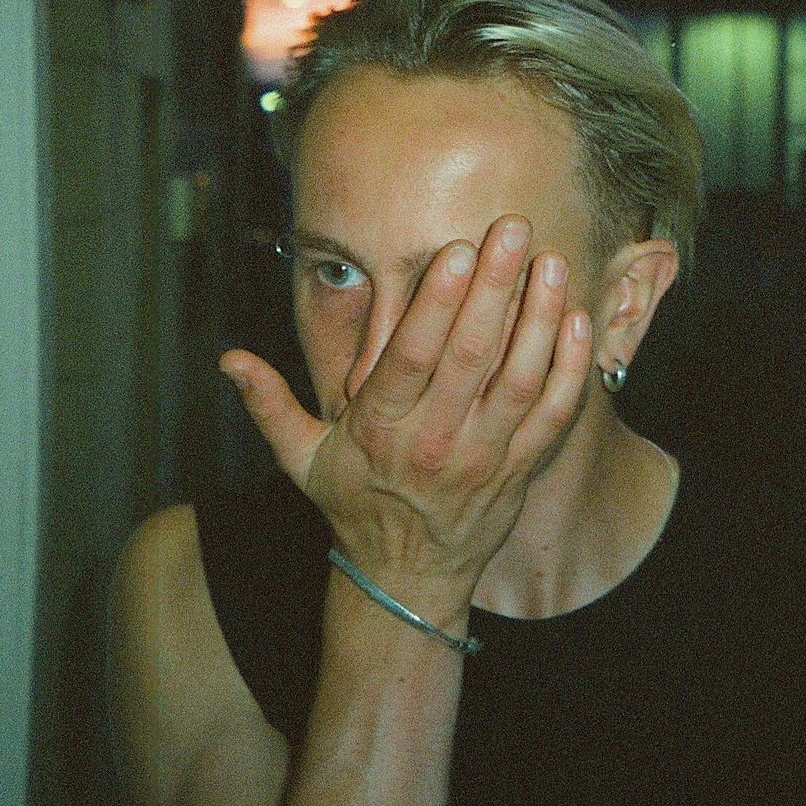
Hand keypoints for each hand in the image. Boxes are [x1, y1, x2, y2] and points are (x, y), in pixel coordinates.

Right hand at [220, 216, 590, 617]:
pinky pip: (554, 414)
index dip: (437, 303)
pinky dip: (570, 369)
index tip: (459, 250)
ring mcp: (485, 456)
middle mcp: (436, 439)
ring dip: (539, 319)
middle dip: (495, 287)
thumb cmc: (354, 504)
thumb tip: (228, 359)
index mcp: (381, 427)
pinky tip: (577, 320)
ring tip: (551, 262)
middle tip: (514, 227)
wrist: (408, 578)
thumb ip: (268, 403)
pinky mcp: (520, 468)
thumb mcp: (300, 459)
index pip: (412, 357)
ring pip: (520, 379)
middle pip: (471, 355)